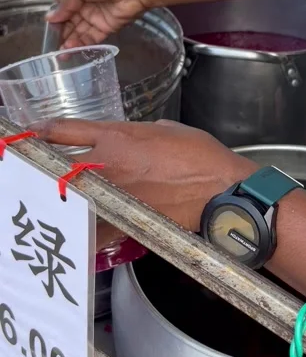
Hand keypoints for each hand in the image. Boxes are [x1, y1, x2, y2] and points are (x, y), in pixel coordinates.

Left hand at [35, 119, 253, 232]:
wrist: (220, 189)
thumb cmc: (200, 155)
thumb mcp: (166, 129)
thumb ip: (138, 133)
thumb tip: (131, 140)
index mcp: (116, 137)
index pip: (66, 130)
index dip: (45, 130)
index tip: (36, 132)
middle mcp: (107, 167)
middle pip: (59, 166)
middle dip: (47, 165)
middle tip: (41, 166)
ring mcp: (113, 196)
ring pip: (73, 199)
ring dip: (65, 196)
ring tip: (57, 198)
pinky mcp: (125, 221)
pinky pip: (95, 227)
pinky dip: (88, 227)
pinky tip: (83, 226)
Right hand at [47, 0, 153, 47]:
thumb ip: (64, 2)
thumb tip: (50, 17)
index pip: (64, 4)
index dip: (56, 15)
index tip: (48, 28)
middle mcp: (87, 1)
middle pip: (70, 20)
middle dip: (61, 32)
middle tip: (51, 45)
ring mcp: (97, 15)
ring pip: (80, 30)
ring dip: (70, 41)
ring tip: (60, 52)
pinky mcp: (108, 27)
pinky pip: (92, 37)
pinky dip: (81, 43)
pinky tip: (70, 48)